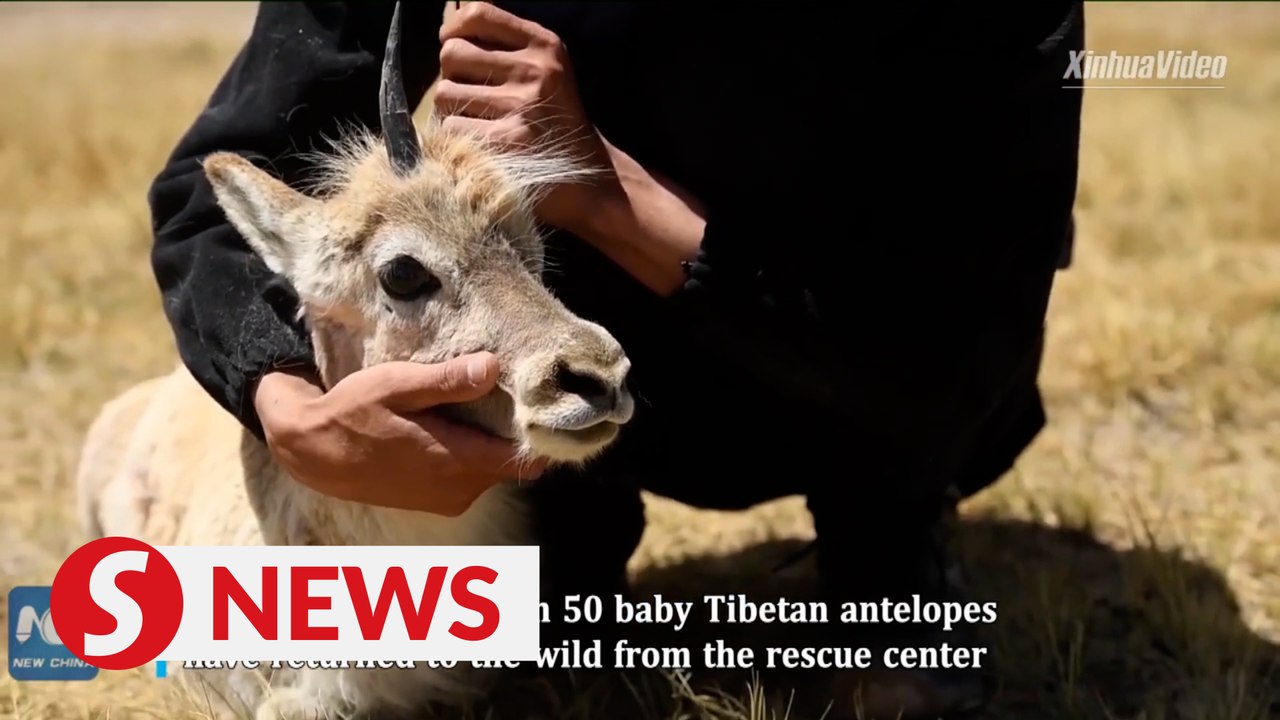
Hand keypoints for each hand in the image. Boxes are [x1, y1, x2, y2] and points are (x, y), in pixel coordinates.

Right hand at [254, 353, 544, 515]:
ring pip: (493, 470)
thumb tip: (493, 368)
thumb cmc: (351, 413)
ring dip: (490, 443)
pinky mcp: (438, 502)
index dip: (538, 434)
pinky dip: (473, 455)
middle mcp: (458, 490)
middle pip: (511, 463)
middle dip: (513, 433)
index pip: (524, 461)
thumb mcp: (395, 386)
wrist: (311, 453)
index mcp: (454, 461)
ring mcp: (448, 500)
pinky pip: (473, 478)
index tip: (540, 404)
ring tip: (478, 406)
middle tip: (508, 394)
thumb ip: (445, 382)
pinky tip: (456, 427)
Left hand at [434, 2, 617, 231]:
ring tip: (479, 123)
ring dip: (453, 111)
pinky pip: (450, 128)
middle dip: (453, 77)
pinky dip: (456, 139)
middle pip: (451, 54)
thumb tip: (449, 31)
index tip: (452, 44)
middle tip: (472, 96)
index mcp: (544, 45)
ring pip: (445, 94)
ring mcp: (520, 107)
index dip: (453, 29)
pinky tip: (479, 145)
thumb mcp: (547, 70)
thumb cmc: (555, 121)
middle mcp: (535, 70)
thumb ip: (506, 46)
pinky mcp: (505, 143)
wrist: (588, 177)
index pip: (478, 14)